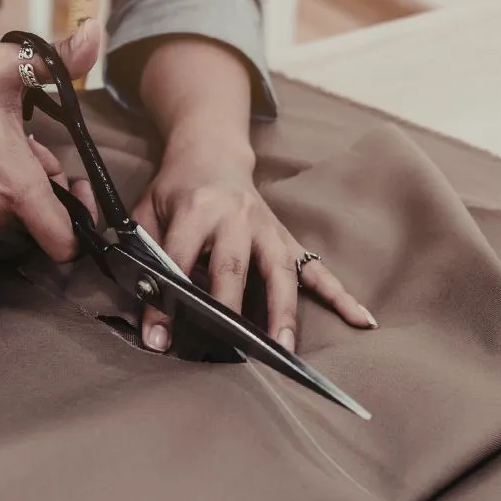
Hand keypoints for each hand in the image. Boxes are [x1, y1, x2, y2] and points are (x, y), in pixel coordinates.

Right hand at [0, 21, 100, 260]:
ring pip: (9, 217)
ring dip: (14, 189)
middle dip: (44, 188)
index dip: (81, 224)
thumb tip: (97, 30)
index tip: (75, 186)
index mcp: (15, 182)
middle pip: (38, 221)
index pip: (64, 244)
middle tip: (32, 147)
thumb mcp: (11, 64)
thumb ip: (64, 58)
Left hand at [132, 144, 377, 353]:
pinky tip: (362, 319)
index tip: (158, 336)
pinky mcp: (286, 237)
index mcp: (196, 208)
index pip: (178, 259)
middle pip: (235, 265)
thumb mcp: (147, 210)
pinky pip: (317, 267)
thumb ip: (142, 250)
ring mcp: (267, 227)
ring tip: (284, 348)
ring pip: (280, 271)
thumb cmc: (175, 189)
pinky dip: (340, 294)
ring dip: (284, 311)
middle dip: (231, 307)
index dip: (165, 299)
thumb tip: (139, 301)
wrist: (211, 152)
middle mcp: (236, 216)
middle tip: (229, 348)